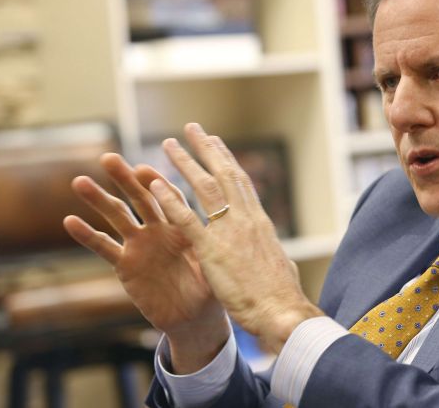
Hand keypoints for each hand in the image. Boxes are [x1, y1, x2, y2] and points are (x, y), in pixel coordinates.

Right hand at [64, 155, 228, 371]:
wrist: (196, 317)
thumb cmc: (211, 287)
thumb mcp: (214, 262)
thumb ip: (212, 240)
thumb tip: (232, 219)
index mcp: (183, 224)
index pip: (169, 196)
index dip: (157, 182)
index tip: (144, 165)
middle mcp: (159, 229)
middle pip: (141, 197)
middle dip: (125, 178)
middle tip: (108, 158)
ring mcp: (140, 244)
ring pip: (118, 217)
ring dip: (99, 199)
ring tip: (80, 181)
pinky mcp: (126, 264)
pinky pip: (105, 248)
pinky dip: (87, 235)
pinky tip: (70, 221)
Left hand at [148, 123, 322, 352]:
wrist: (282, 310)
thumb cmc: (283, 295)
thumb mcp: (281, 266)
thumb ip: (273, 256)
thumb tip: (282, 258)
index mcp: (260, 223)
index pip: (241, 183)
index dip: (227, 161)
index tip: (216, 143)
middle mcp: (246, 219)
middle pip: (224, 174)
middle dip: (207, 149)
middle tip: (192, 129)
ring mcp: (229, 232)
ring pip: (205, 187)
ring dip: (185, 164)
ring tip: (168, 145)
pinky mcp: (212, 250)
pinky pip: (186, 219)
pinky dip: (170, 199)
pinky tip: (155, 184)